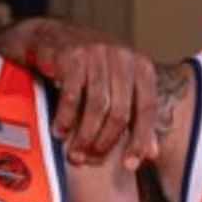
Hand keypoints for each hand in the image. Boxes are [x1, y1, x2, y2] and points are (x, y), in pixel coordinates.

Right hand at [19, 17, 159, 169]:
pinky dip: (65, 118)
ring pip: (97, 106)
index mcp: (141, 66)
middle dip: (105, 142)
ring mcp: (97, 53)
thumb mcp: (117, 87)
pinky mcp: (72, 55)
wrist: (50, 36)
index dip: (139, 140)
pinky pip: (72, 95)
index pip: (147, 109)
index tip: (129, 165)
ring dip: (84, 135)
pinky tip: (59, 132)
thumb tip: (152, 153)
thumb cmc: (88, 67)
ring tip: (75, 152)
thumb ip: (135, 116)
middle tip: (90, 159)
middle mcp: (122, 56)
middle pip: (120, 112)